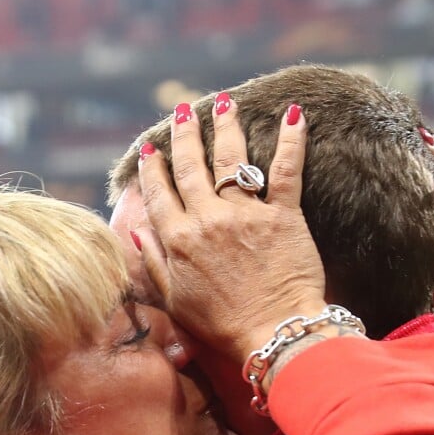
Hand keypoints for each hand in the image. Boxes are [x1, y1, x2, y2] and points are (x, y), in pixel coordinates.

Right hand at [137, 95, 325, 362]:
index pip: (159, 193)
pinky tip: (295, 114)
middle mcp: (208, 218)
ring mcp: (246, 213)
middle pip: (190, 166)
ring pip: (231, 158)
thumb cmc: (222, 323)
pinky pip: (287, 170)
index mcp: (179, 239)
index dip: (152, 168)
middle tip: (182, 111)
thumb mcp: (175, 301)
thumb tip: (138, 232)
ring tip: (223, 101)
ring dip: (225, 126)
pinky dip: (292, 140)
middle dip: (184, 135)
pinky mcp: (283, 215)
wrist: (274, 333)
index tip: (150, 149)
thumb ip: (153, 263)